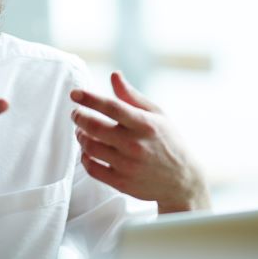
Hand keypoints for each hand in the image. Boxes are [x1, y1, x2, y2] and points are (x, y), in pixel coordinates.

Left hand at [70, 72, 208, 213]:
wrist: (182, 181)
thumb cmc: (168, 142)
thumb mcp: (157, 114)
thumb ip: (132, 96)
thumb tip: (114, 75)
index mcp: (145, 124)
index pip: (111, 107)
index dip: (89, 98)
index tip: (75, 94)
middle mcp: (135, 145)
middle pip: (95, 127)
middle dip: (79, 117)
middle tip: (76, 113)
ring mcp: (127, 165)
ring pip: (90, 147)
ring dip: (80, 136)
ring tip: (82, 131)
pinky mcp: (121, 183)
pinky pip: (92, 168)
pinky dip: (84, 157)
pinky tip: (88, 151)